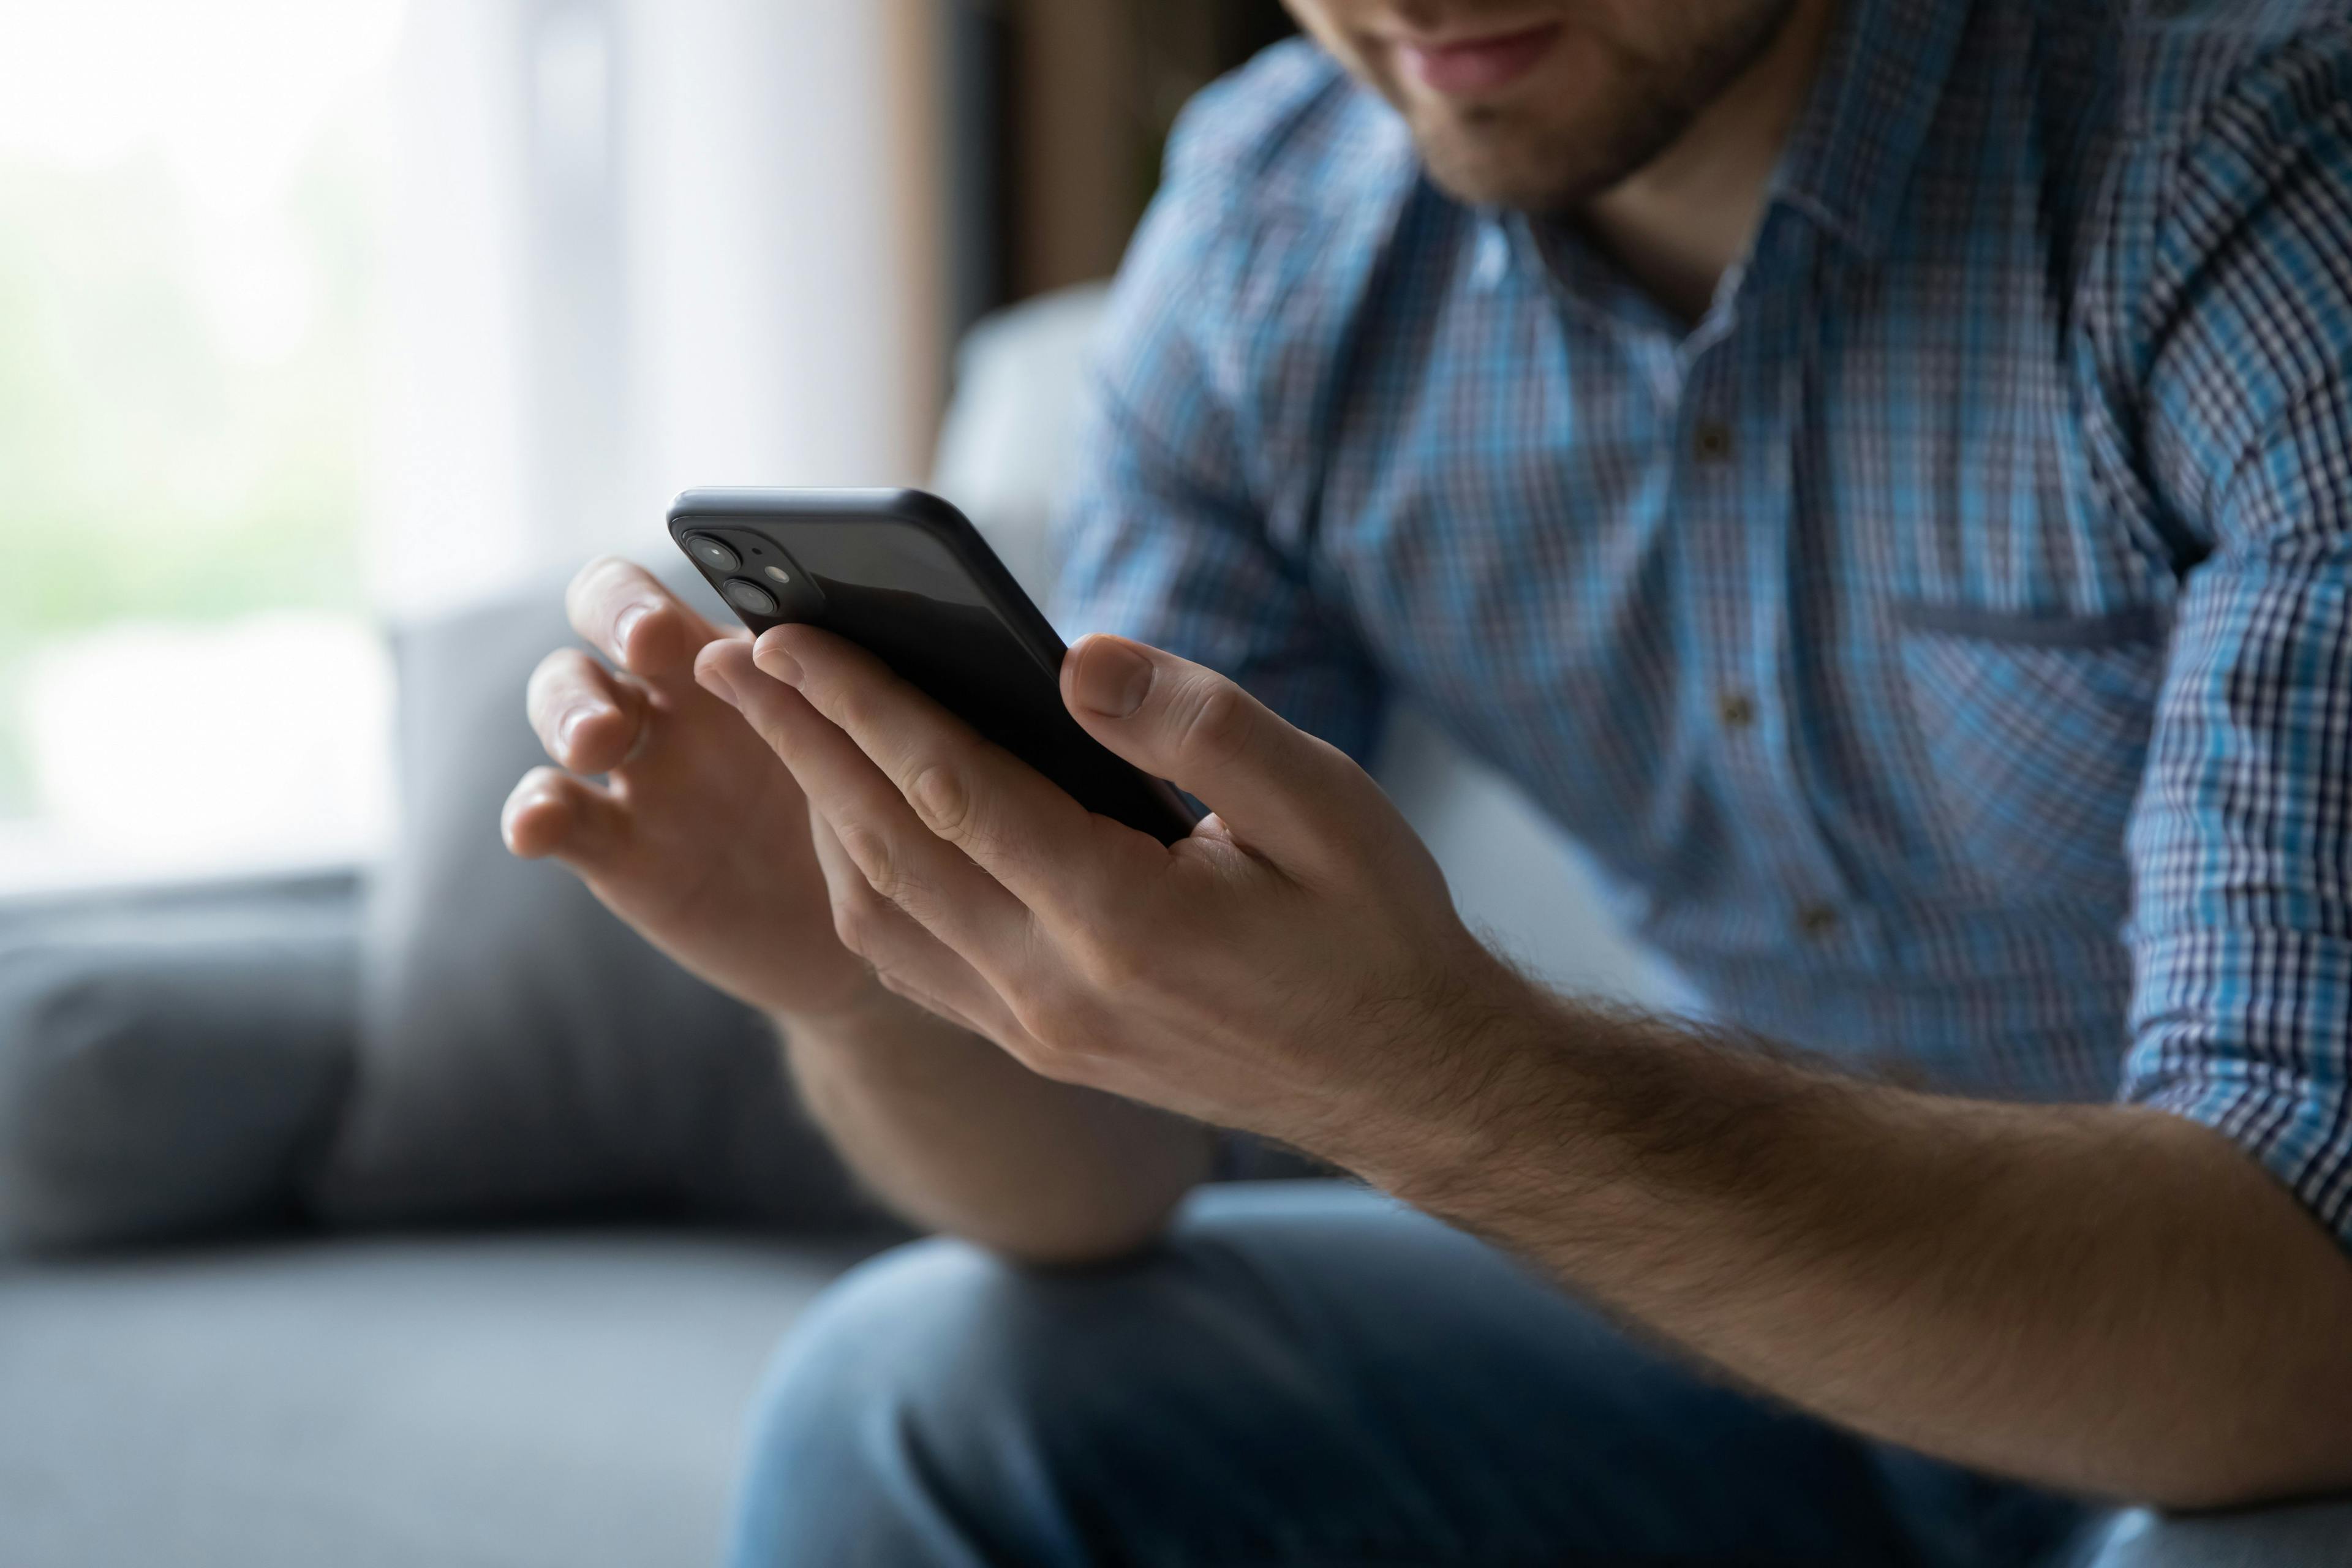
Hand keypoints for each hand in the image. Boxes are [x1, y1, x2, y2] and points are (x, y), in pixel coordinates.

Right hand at [501, 559, 878, 1023]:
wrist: (882, 924)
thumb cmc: (886, 807)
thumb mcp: (880, 744)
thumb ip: (861, 687)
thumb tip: (897, 628)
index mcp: (734, 652)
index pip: (655, 588)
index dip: (636, 598)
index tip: (658, 634)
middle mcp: (672, 695)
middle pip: (597, 623)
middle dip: (606, 626)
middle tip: (641, 654)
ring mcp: (636, 771)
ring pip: (565, 708)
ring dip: (568, 711)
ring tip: (597, 743)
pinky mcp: (617, 851)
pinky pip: (556, 818)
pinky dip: (535, 815)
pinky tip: (539, 828)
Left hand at [694, 625, 1527, 1166]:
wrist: (1405, 1084)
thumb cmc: (1377, 931)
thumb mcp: (1328, 807)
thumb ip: (1200, 728)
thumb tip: (1076, 656)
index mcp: (1122, 923)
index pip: (948, 790)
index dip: (857, 704)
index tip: (784, 633)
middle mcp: (1054, 992)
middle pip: (885, 847)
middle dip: (798, 744)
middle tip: (724, 658)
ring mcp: (1038, 1033)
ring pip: (881, 914)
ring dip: (815, 813)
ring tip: (773, 726)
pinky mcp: (1040, 1049)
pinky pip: (912, 963)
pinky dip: (862, 883)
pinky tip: (849, 824)